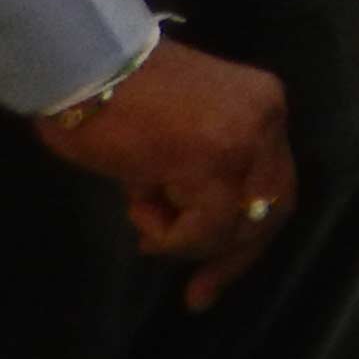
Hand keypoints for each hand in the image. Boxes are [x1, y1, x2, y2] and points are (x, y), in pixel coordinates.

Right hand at [33, 40, 294, 307]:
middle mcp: (267, 119)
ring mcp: (245, 138)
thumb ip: (202, 176)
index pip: (276, 184)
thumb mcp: (179, 136)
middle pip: (272, 210)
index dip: (249, 236)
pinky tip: (137, 203)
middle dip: (232, 258)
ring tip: (141, 207)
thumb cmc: (114, 99)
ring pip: (236, 226)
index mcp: (264, 106)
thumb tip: (204, 236)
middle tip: (199, 294)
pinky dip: (169, 236)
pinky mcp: (214, 160)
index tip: (215, 276)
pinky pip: (203, 228)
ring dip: (184, 239)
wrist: (83, 64)